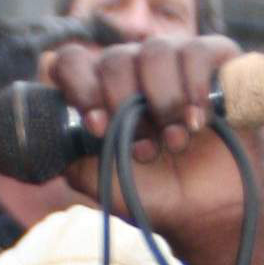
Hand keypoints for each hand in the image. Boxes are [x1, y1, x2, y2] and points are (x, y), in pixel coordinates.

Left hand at [41, 34, 263, 264]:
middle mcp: (133, 68)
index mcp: (100, 91)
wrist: (208, 213)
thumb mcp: (102, 181)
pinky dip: (194, 88)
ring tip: (175, 143)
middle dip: (126, 106)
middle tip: (145, 150)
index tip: (97, 127)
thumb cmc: (154, 194)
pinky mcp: (215, 59)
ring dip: (163, 103)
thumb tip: (48, 124)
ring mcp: (173, 59)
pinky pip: (196, 51)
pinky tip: (199, 121)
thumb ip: (71, 153)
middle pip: (114, 58)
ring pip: (155, 51)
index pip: (71, 61)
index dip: (80, 87)